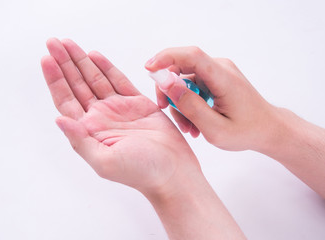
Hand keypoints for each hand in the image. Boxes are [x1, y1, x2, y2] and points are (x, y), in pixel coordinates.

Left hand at [41, 39, 200, 194]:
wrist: (172, 171)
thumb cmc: (140, 172)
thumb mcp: (104, 162)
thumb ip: (80, 140)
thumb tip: (59, 119)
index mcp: (90, 131)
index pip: (66, 100)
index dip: (55, 79)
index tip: (46, 59)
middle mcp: (102, 117)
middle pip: (78, 85)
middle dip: (65, 63)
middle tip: (54, 42)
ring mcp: (119, 108)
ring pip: (96, 79)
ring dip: (82, 61)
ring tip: (69, 44)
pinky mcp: (138, 103)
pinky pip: (119, 81)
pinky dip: (107, 67)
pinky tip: (95, 56)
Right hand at [145, 47, 275, 151]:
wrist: (268, 129)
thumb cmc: (246, 131)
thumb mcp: (215, 127)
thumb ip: (190, 105)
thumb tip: (166, 82)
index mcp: (223, 77)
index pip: (190, 55)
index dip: (166, 58)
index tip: (148, 69)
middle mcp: (220, 68)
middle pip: (182, 67)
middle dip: (169, 90)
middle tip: (165, 111)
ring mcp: (218, 73)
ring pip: (185, 81)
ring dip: (181, 103)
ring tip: (189, 128)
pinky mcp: (215, 80)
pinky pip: (193, 87)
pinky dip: (189, 103)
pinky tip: (195, 122)